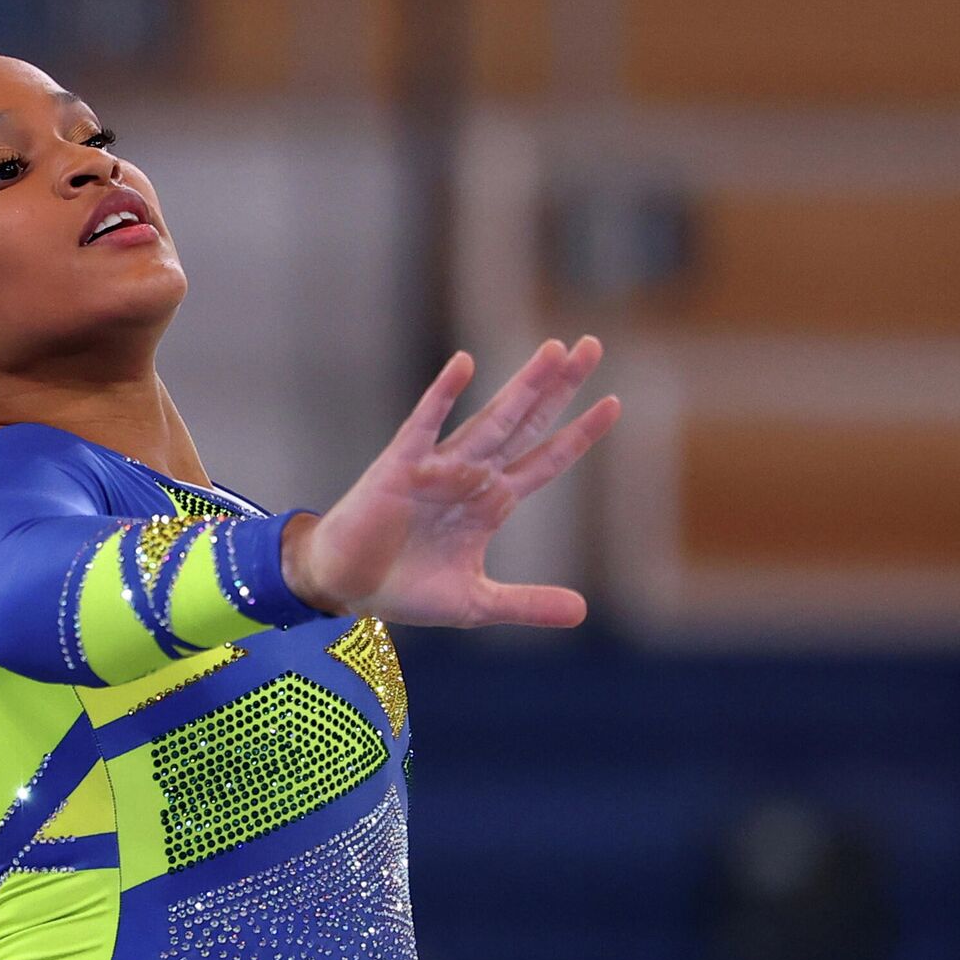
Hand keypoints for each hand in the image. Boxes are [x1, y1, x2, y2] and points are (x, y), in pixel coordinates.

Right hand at [283, 337, 618, 627]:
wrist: (346, 587)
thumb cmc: (406, 589)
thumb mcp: (477, 602)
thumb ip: (527, 603)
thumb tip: (582, 613)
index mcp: (491, 503)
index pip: (545, 460)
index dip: (579, 434)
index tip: (613, 402)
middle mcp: (472, 476)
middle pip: (526, 423)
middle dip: (559, 388)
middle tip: (591, 346)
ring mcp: (438, 466)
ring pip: (491, 419)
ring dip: (523, 386)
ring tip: (555, 350)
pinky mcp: (399, 464)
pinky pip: (425, 423)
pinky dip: (443, 394)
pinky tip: (465, 365)